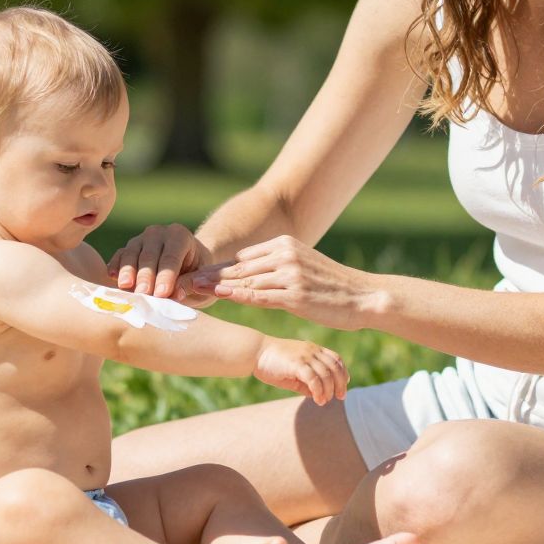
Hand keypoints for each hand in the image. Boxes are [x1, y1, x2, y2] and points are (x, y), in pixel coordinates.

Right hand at [107, 223, 213, 305]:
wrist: (187, 263)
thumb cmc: (195, 273)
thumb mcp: (199, 280)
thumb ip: (188, 285)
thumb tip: (175, 294)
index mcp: (180, 236)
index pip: (172, 257)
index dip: (166, 276)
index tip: (162, 293)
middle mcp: (159, 233)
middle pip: (150, 255)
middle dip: (146, 276)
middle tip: (143, 294)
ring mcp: (141, 239)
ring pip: (132, 254)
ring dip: (128, 272)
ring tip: (126, 287)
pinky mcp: (128, 249)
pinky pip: (120, 256)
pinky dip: (115, 266)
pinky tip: (112, 277)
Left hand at [199, 235, 385, 330]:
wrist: (364, 296)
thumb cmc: (333, 288)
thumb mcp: (303, 268)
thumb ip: (277, 268)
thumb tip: (250, 276)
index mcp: (285, 244)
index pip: (242, 257)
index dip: (215, 268)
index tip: (192, 274)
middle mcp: (285, 254)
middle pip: (237, 266)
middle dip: (207, 275)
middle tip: (179, 281)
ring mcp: (290, 273)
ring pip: (243, 280)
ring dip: (213, 286)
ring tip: (189, 291)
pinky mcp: (295, 294)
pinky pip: (258, 295)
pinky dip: (235, 296)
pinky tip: (218, 299)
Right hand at [253, 337, 348, 405]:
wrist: (254, 352)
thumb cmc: (272, 362)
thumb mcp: (293, 371)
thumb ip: (306, 381)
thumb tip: (317, 394)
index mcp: (312, 349)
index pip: (336, 359)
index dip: (343, 372)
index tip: (344, 384)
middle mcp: (312, 350)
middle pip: (335, 367)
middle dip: (340, 383)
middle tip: (340, 397)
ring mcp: (305, 356)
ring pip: (326, 375)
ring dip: (329, 390)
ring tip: (324, 401)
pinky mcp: (296, 364)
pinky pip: (314, 379)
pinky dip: (319, 391)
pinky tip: (317, 400)